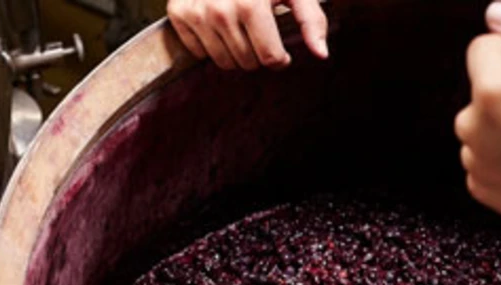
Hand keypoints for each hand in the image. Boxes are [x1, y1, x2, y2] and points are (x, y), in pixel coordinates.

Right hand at [167, 0, 328, 70]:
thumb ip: (311, 20)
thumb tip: (321, 55)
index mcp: (251, 5)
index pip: (271, 59)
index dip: (280, 58)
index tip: (281, 49)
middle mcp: (220, 11)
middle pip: (248, 63)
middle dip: (258, 54)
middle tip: (259, 33)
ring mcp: (196, 13)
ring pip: (224, 63)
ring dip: (236, 53)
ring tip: (241, 28)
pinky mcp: (178, 14)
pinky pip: (199, 53)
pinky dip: (211, 44)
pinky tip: (218, 24)